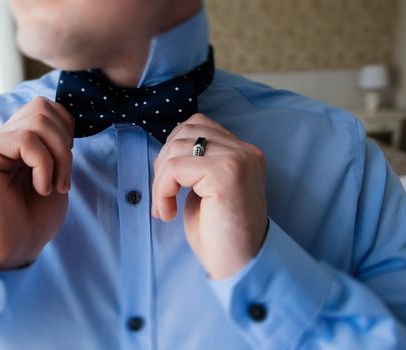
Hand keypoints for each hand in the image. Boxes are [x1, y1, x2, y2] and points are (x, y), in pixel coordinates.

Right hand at [0, 97, 74, 268]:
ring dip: (58, 156)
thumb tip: (66, 116)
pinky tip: (40, 188)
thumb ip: (56, 147)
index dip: (66, 131)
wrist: (9, 253)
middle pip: (44, 108)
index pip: (47, 108)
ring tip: (53, 187)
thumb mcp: (55, 178)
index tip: (66, 168)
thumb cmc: (31, 222)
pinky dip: (44, 165)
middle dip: (65, 143)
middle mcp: (2, 139)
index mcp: (20, 143)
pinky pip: (26, 138)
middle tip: (63, 180)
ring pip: (37, 120)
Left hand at [152, 113, 267, 278]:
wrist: (240, 266)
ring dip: (161, 180)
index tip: (171, 182)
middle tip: (164, 195)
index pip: (198, 125)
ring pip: (177, 147)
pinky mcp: (225, 174)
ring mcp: (237, 160)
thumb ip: (196, 163)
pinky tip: (169, 212)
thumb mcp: (206, 189)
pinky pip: (175, 167)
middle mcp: (244, 151)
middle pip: (185, 131)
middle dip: (163, 162)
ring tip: (165, 207)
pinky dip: (162, 190)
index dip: (174, 149)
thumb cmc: (220, 234)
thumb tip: (167, 149)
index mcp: (242, 152)